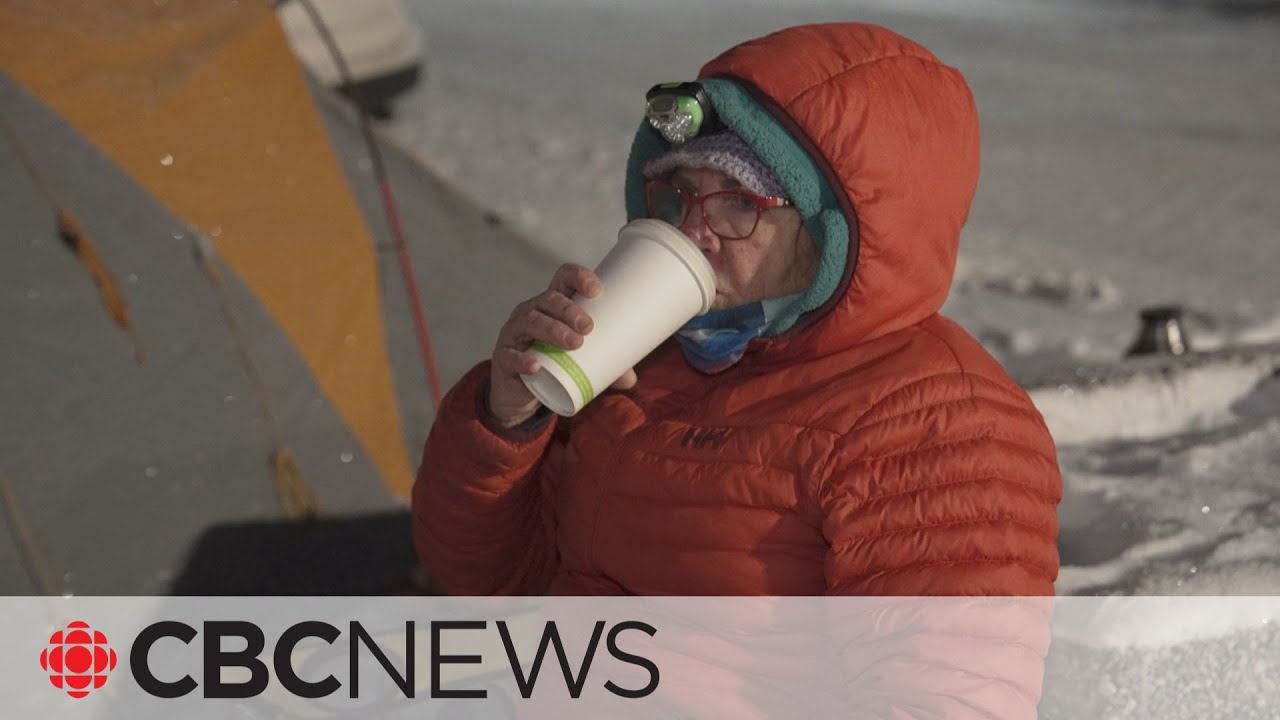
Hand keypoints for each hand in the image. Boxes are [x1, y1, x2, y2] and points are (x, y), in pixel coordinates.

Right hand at [489, 264, 637, 426]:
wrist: (519, 394)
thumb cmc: (552, 366)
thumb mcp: (578, 361)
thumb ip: (605, 366)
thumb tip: (630, 379)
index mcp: (551, 306)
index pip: (563, 279)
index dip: (579, 277)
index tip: (597, 291)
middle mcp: (530, 312)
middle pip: (548, 299)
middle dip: (569, 309)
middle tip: (588, 327)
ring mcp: (513, 334)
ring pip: (530, 321)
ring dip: (553, 329)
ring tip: (574, 343)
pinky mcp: (502, 359)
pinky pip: (510, 356)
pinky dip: (523, 360)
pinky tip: (536, 366)